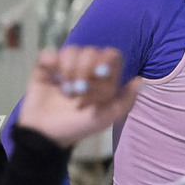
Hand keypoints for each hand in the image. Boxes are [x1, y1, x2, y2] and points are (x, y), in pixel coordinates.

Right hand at [19, 45, 140, 148]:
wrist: (47, 134)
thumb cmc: (78, 126)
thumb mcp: (106, 117)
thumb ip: (126, 100)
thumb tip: (139, 80)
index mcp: (102, 78)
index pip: (111, 55)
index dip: (105, 63)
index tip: (99, 77)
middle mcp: (85, 68)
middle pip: (91, 51)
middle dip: (85, 70)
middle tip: (79, 90)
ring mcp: (64, 67)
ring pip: (71, 50)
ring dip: (69, 69)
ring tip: (65, 89)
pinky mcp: (45, 68)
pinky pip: (49, 53)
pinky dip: (51, 61)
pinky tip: (52, 76)